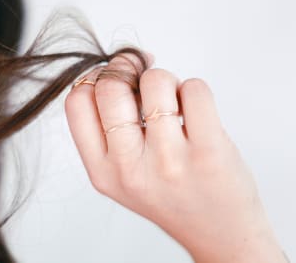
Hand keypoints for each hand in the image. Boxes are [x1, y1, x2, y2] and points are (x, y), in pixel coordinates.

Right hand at [65, 51, 286, 262]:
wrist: (219, 232)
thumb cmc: (173, 195)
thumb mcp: (124, 175)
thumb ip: (110, 130)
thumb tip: (122, 63)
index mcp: (102, 172)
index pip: (77, 102)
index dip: (96, 78)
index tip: (116, 78)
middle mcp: (129, 168)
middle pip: (111, 86)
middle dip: (129, 69)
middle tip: (146, 80)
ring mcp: (169, 160)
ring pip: (155, 80)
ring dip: (167, 81)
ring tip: (175, 105)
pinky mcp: (208, 151)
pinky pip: (194, 89)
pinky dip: (195, 90)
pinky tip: (197, 114)